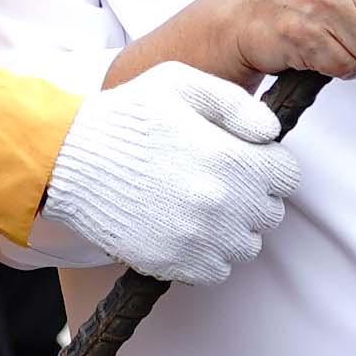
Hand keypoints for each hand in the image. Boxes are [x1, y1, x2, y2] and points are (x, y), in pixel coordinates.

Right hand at [35, 62, 302, 286]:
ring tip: (200, 206)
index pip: (288, 178)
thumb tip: (272, 133)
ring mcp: (198, 238)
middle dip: (252, 197)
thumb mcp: (180, 83)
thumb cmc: (124, 116)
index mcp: (230, 158)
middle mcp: (221, 204)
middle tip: (216, 180)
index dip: (267, 166)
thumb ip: (235, 103)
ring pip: (246, 246)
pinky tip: (184, 228)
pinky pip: (217, 271)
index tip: (244, 160)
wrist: (67, 159)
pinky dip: (208, 255)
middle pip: (270, 214)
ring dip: (232, 229)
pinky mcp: (174, 263)